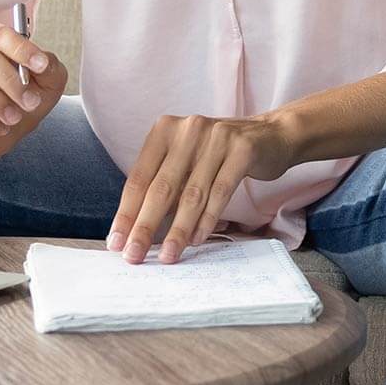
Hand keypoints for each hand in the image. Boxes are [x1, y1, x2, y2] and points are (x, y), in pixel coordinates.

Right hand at [0, 23, 66, 157]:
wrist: (8, 128)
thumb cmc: (27, 96)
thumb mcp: (49, 82)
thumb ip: (50, 67)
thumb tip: (43, 62)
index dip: (20, 47)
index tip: (40, 65)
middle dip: (10, 80)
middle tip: (31, 102)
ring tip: (15, 117)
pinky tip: (1, 127)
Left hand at [107, 112, 294, 264]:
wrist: (270, 136)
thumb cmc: (217, 155)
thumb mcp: (185, 160)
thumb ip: (163, 185)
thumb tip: (137, 228)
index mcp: (164, 131)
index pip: (139, 178)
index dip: (126, 212)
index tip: (116, 242)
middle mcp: (187, 129)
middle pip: (161, 187)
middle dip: (145, 225)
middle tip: (134, 254)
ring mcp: (216, 138)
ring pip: (191, 194)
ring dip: (178, 230)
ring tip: (168, 255)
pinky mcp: (242, 150)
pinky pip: (220, 192)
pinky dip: (207, 219)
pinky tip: (197, 239)